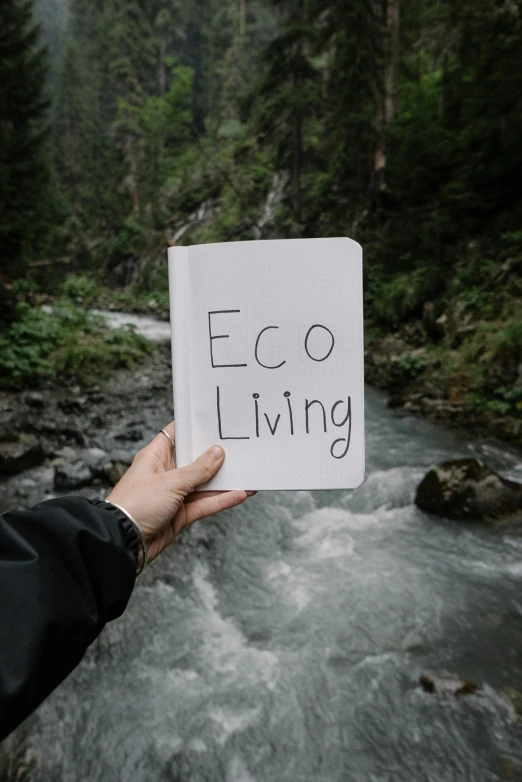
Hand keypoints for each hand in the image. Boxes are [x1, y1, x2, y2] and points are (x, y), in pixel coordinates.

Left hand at [106, 422, 253, 565]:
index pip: (176, 435)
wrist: (123, 541)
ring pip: (204, 484)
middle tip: (239, 446)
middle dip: (216, 455)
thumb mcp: (171, 482)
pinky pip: (205, 504)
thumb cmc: (136, 504)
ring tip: (248, 472)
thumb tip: (217, 453)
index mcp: (156, 457)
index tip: (214, 421)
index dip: (193, 427)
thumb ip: (198, 469)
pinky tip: (240, 494)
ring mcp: (173, 495)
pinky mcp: (180, 514)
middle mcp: (165, 473)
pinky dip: (221, 500)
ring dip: (224, 480)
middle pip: (195, 460)